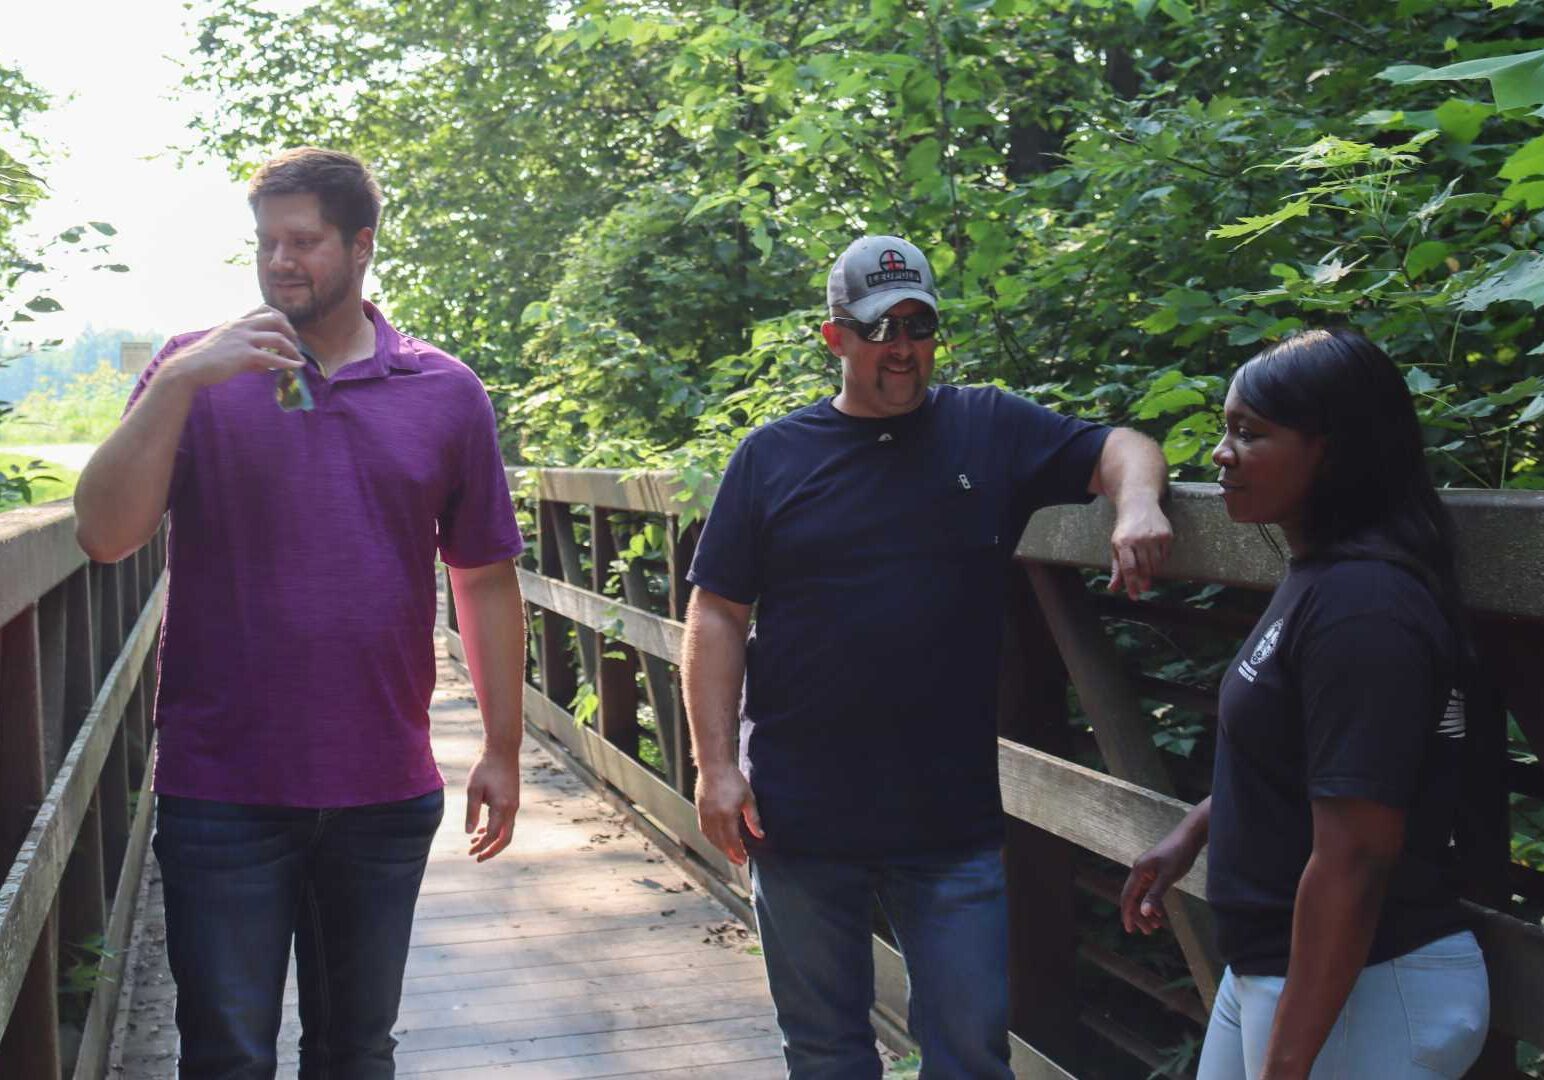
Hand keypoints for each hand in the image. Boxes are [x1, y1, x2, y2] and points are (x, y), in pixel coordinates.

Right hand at [165, 306, 303, 387]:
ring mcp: (243, 339)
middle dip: (291, 331)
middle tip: (296, 345)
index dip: (280, 317)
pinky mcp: (244, 355)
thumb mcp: (229, 348)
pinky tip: (296, 367)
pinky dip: (287, 363)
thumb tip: (268, 364)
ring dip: (293, 349)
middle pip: (276, 319)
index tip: (287, 330)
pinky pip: (272, 358)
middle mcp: (242, 326)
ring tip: (299, 359)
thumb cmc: (207, 360)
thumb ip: (250, 352)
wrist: (190, 367)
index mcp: (237, 322)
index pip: (264, 309)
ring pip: (278, 338)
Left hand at [465, 744, 519, 861]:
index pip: (493, 835)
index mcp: (502, 807)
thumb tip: (469, 832)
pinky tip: (482, 828)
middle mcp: (511, 808)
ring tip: (474, 843)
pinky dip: (495, 828)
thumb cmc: (485, 768)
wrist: (502, 750)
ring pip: (506, 830)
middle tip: (477, 857)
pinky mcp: (512, 799)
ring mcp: (514, 804)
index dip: (482, 846)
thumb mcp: (473, 790)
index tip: (470, 852)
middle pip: (505, 838)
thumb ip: (471, 812)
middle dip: (491, 850)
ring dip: (492, 839)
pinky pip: (506, 821)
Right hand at [695, 766, 762, 865]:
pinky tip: (718, 841)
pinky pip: (704, 830)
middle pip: (720, 842)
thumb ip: (753, 819)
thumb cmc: (733, 780)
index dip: (738, 852)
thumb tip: (760, 835)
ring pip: (711, 838)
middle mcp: (713, 817)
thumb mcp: (748, 798)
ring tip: (729, 853)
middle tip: (738, 861)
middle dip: (729, 854)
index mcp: (727, 815)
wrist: (714, 766)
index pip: (732, 840)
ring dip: (720, 848)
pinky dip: (711, 838)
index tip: (744, 860)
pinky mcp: (699, 810)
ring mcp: (704, 814)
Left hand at [1108, 497, 1173, 599]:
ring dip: (1152, 572)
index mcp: (1123, 543)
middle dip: (1144, 581)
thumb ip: (1116, 568)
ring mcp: (1154, 537)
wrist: (1139, 504)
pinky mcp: (1166, 535)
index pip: (1128, 569)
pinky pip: (1165, 556)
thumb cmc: (1125, 529)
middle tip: (1144, 588)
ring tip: (1148, 572)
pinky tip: (1155, 557)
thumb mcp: (1116, 546)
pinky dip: (1161, 560)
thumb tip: (1113, 588)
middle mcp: (1139, 540)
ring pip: (1156, 564)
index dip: (1131, 585)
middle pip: (1144, 568)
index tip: (1135, 596)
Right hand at [1120, 824, 1201, 934]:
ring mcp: (1146, 871)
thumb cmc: (1179, 855)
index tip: (1129, 929)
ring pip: (1142, 895)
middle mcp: (1139, 871)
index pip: (1127, 896)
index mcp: (1138, 871)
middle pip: (1133, 898)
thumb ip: (1154, 895)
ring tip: (1156, 927)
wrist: (1189, 837)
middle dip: (1139, 916)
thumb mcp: (1168, 877)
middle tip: (1148, 932)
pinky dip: (1153, 903)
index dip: (1127, 913)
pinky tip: (1160, 913)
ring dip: (1147, 911)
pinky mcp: (1155, 872)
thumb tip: (1142, 912)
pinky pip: (1149, 891)